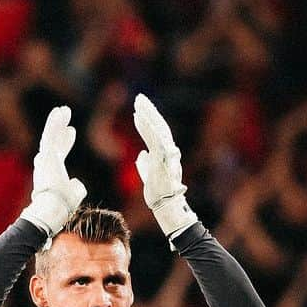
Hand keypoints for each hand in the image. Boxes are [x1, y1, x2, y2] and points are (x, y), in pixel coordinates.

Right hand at [21, 106, 86, 237]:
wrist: (53, 208)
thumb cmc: (64, 206)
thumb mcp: (74, 195)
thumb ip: (76, 187)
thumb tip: (77, 183)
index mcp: (52, 175)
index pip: (59, 154)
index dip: (66, 142)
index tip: (71, 131)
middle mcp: (46, 166)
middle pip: (54, 143)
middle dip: (60, 129)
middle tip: (65, 115)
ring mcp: (44, 160)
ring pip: (50, 137)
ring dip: (56, 123)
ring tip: (63, 110)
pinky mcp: (46, 155)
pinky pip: (50, 135)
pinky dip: (54, 123)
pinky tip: (59, 111)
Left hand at [133, 93, 197, 236]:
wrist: (166, 207)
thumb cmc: (159, 194)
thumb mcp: (149, 176)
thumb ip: (145, 165)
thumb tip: (141, 154)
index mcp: (165, 154)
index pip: (157, 134)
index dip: (148, 121)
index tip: (138, 111)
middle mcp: (169, 151)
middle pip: (159, 126)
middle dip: (149, 112)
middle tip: (139, 99)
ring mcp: (168, 154)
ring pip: (158, 129)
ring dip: (148, 115)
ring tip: (138, 104)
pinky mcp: (164, 159)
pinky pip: (156, 138)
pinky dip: (148, 127)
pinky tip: (140, 118)